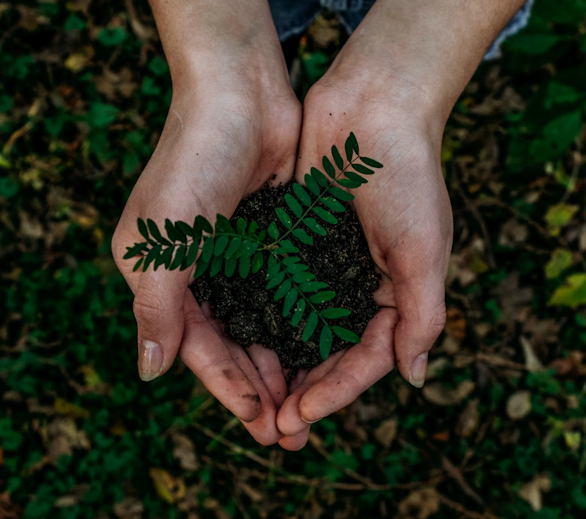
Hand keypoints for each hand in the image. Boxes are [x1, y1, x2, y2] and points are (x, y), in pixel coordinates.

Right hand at [112, 1, 301, 443]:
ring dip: (282, 364)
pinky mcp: (271, 242)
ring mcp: (236, 258)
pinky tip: (320, 352)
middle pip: (230, 345)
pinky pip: (284, 296)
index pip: (196, 347)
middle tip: (290, 430)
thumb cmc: (194, 161)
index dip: (227, 386)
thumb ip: (156, 307)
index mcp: (161, 276)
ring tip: (308, 403)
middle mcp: (198, 273)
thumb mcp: (163, 239)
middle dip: (259, 387)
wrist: (241, 96)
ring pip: (260, 326)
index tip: (260, 419)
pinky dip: (298, 325)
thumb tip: (149, 372)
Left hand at [275, 0, 526, 449]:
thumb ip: (422, 314)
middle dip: (305, 390)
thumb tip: (414, 377)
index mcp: (395, 294)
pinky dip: (262, 318)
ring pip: (299, 330)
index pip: (367, 358)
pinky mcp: (295, 243)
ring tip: (255, 400)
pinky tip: (240, 343)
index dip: (338, 390)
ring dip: (280, 365)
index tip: (303, 413)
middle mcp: (359, 287)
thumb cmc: (408, 177)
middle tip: (275, 426)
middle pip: (330, 354)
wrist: (373, 108)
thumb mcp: (424, 250)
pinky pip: (277, 290)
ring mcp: (325, 267)